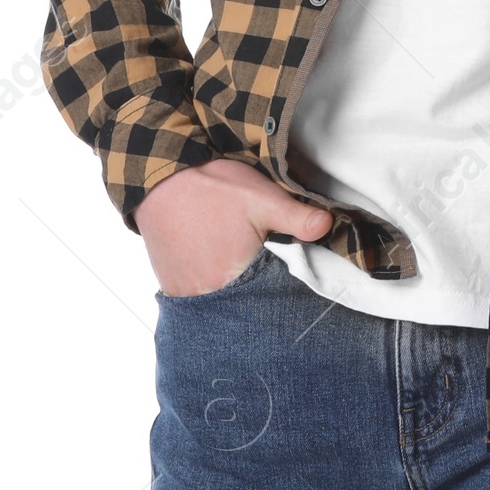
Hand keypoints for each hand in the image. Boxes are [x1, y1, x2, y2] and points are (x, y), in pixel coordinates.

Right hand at [134, 158, 332, 296]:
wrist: (159, 179)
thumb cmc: (211, 187)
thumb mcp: (261, 197)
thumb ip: (297, 216)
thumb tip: (330, 226)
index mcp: (235, 280)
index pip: (270, 303)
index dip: (284, 295)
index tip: (291, 285)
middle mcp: (207, 299)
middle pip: (244, 310)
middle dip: (260, 300)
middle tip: (267, 280)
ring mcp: (185, 297)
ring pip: (221, 307)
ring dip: (235, 297)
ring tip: (243, 275)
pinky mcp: (171, 288)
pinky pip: (199, 302)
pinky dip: (213, 292)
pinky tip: (221, 272)